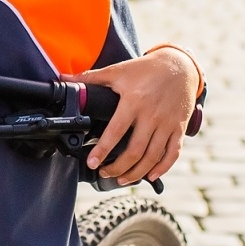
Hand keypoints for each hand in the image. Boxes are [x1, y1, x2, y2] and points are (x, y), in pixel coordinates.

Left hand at [64, 48, 200, 185]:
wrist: (181, 66)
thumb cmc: (147, 69)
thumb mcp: (118, 70)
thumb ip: (91, 77)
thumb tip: (64, 79)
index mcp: (134, 101)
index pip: (116, 131)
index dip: (102, 150)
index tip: (92, 163)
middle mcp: (152, 115)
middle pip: (135, 151)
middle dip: (118, 168)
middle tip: (104, 173)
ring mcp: (167, 123)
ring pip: (153, 157)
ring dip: (136, 173)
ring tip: (122, 179)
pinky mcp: (179, 128)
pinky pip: (173, 153)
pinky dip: (162, 168)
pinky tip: (150, 175)